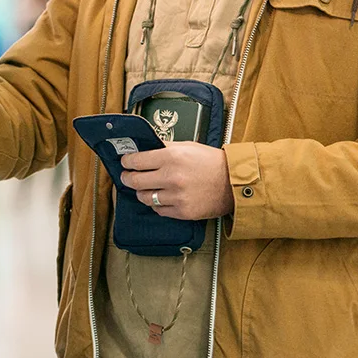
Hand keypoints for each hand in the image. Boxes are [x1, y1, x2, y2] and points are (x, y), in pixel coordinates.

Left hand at [119, 141, 233, 220]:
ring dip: (142, 192)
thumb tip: (147, 147)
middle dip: (127, 178)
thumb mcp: (188, 146)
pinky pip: (159, 210)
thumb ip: (165, 146)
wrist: (233, 182)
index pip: (137, 160)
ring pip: (144, 197)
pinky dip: (157, 204)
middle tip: (127, 176)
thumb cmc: (212, 162)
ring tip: (145, 188)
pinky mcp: (182, 211)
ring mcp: (176, 196)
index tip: (124, 162)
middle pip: (135, 181)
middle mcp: (171, 177)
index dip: (126, 162)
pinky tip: (162, 197)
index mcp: (171, 156)